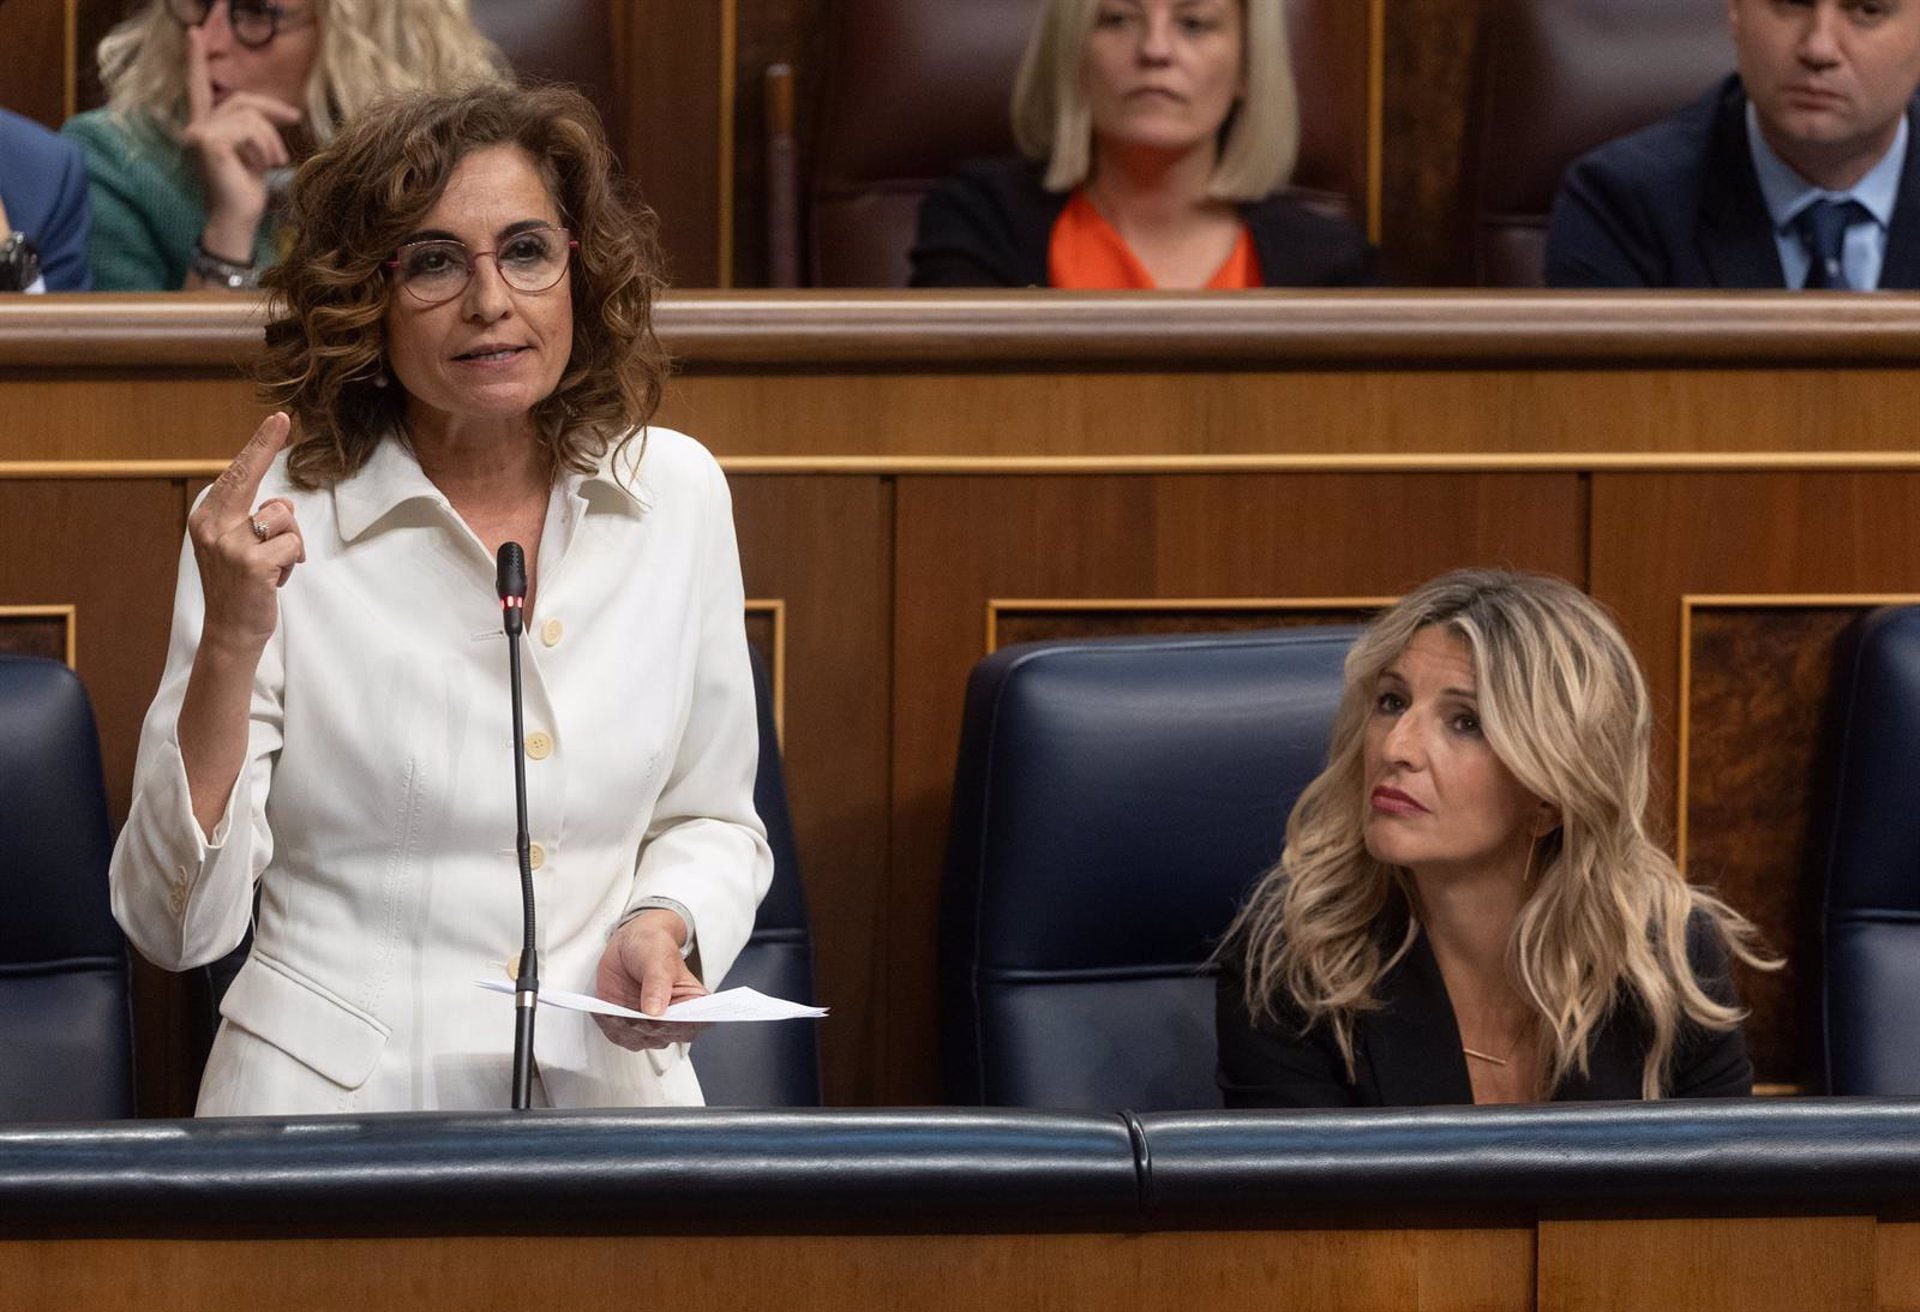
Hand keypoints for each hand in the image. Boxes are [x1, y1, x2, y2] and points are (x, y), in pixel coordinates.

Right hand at [181, 24, 301, 253]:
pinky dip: (264, 146)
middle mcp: (195, 126)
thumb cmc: (247, 191)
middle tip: (295, 120)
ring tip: (275, 162)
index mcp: (204, 126)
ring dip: (271, 139)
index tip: (193, 32)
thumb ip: (255, 127)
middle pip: (241, 99)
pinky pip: (248, 129)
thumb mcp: (256, 152)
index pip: (200, 88)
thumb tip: (282, 110)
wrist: (238, 220)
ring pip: (249, 116)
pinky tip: (263, 166)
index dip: (196, 60)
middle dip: (273, 112)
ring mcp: (198, 132)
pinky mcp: (208, 141)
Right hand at [187, 412, 303, 655]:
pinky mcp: (250, 563)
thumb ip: (250, 520)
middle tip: (282, 419)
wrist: (230, 632)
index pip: (236, 474)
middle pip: (249, 475)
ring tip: (272, 565)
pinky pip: (291, 544)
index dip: (258, 446)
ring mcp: (229, 544)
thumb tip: (279, 503)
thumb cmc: (240, 586)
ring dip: (289, 541)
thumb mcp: (236, 546)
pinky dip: (291, 562)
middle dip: (266, 445)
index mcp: (207, 518)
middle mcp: (212, 525)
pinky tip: (275, 579)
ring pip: (283, 516)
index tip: (277, 419)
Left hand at [592, 909, 708, 1050]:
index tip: (660, 1015)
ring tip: (618, 1007)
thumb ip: (657, 983)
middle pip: (664, 1036)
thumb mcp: (658, 958)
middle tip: (634, 1006)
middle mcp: (675, 1018)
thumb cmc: (653, 947)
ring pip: (639, 1040)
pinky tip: (609, 1010)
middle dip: (645, 1025)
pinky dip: (610, 1025)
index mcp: (694, 1001)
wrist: (630, 945)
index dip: (677, 1024)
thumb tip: (654, 1011)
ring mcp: (651, 1025)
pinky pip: (618, 1036)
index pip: (693, 1023)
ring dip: (624, 1027)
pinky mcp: (629, 1026)